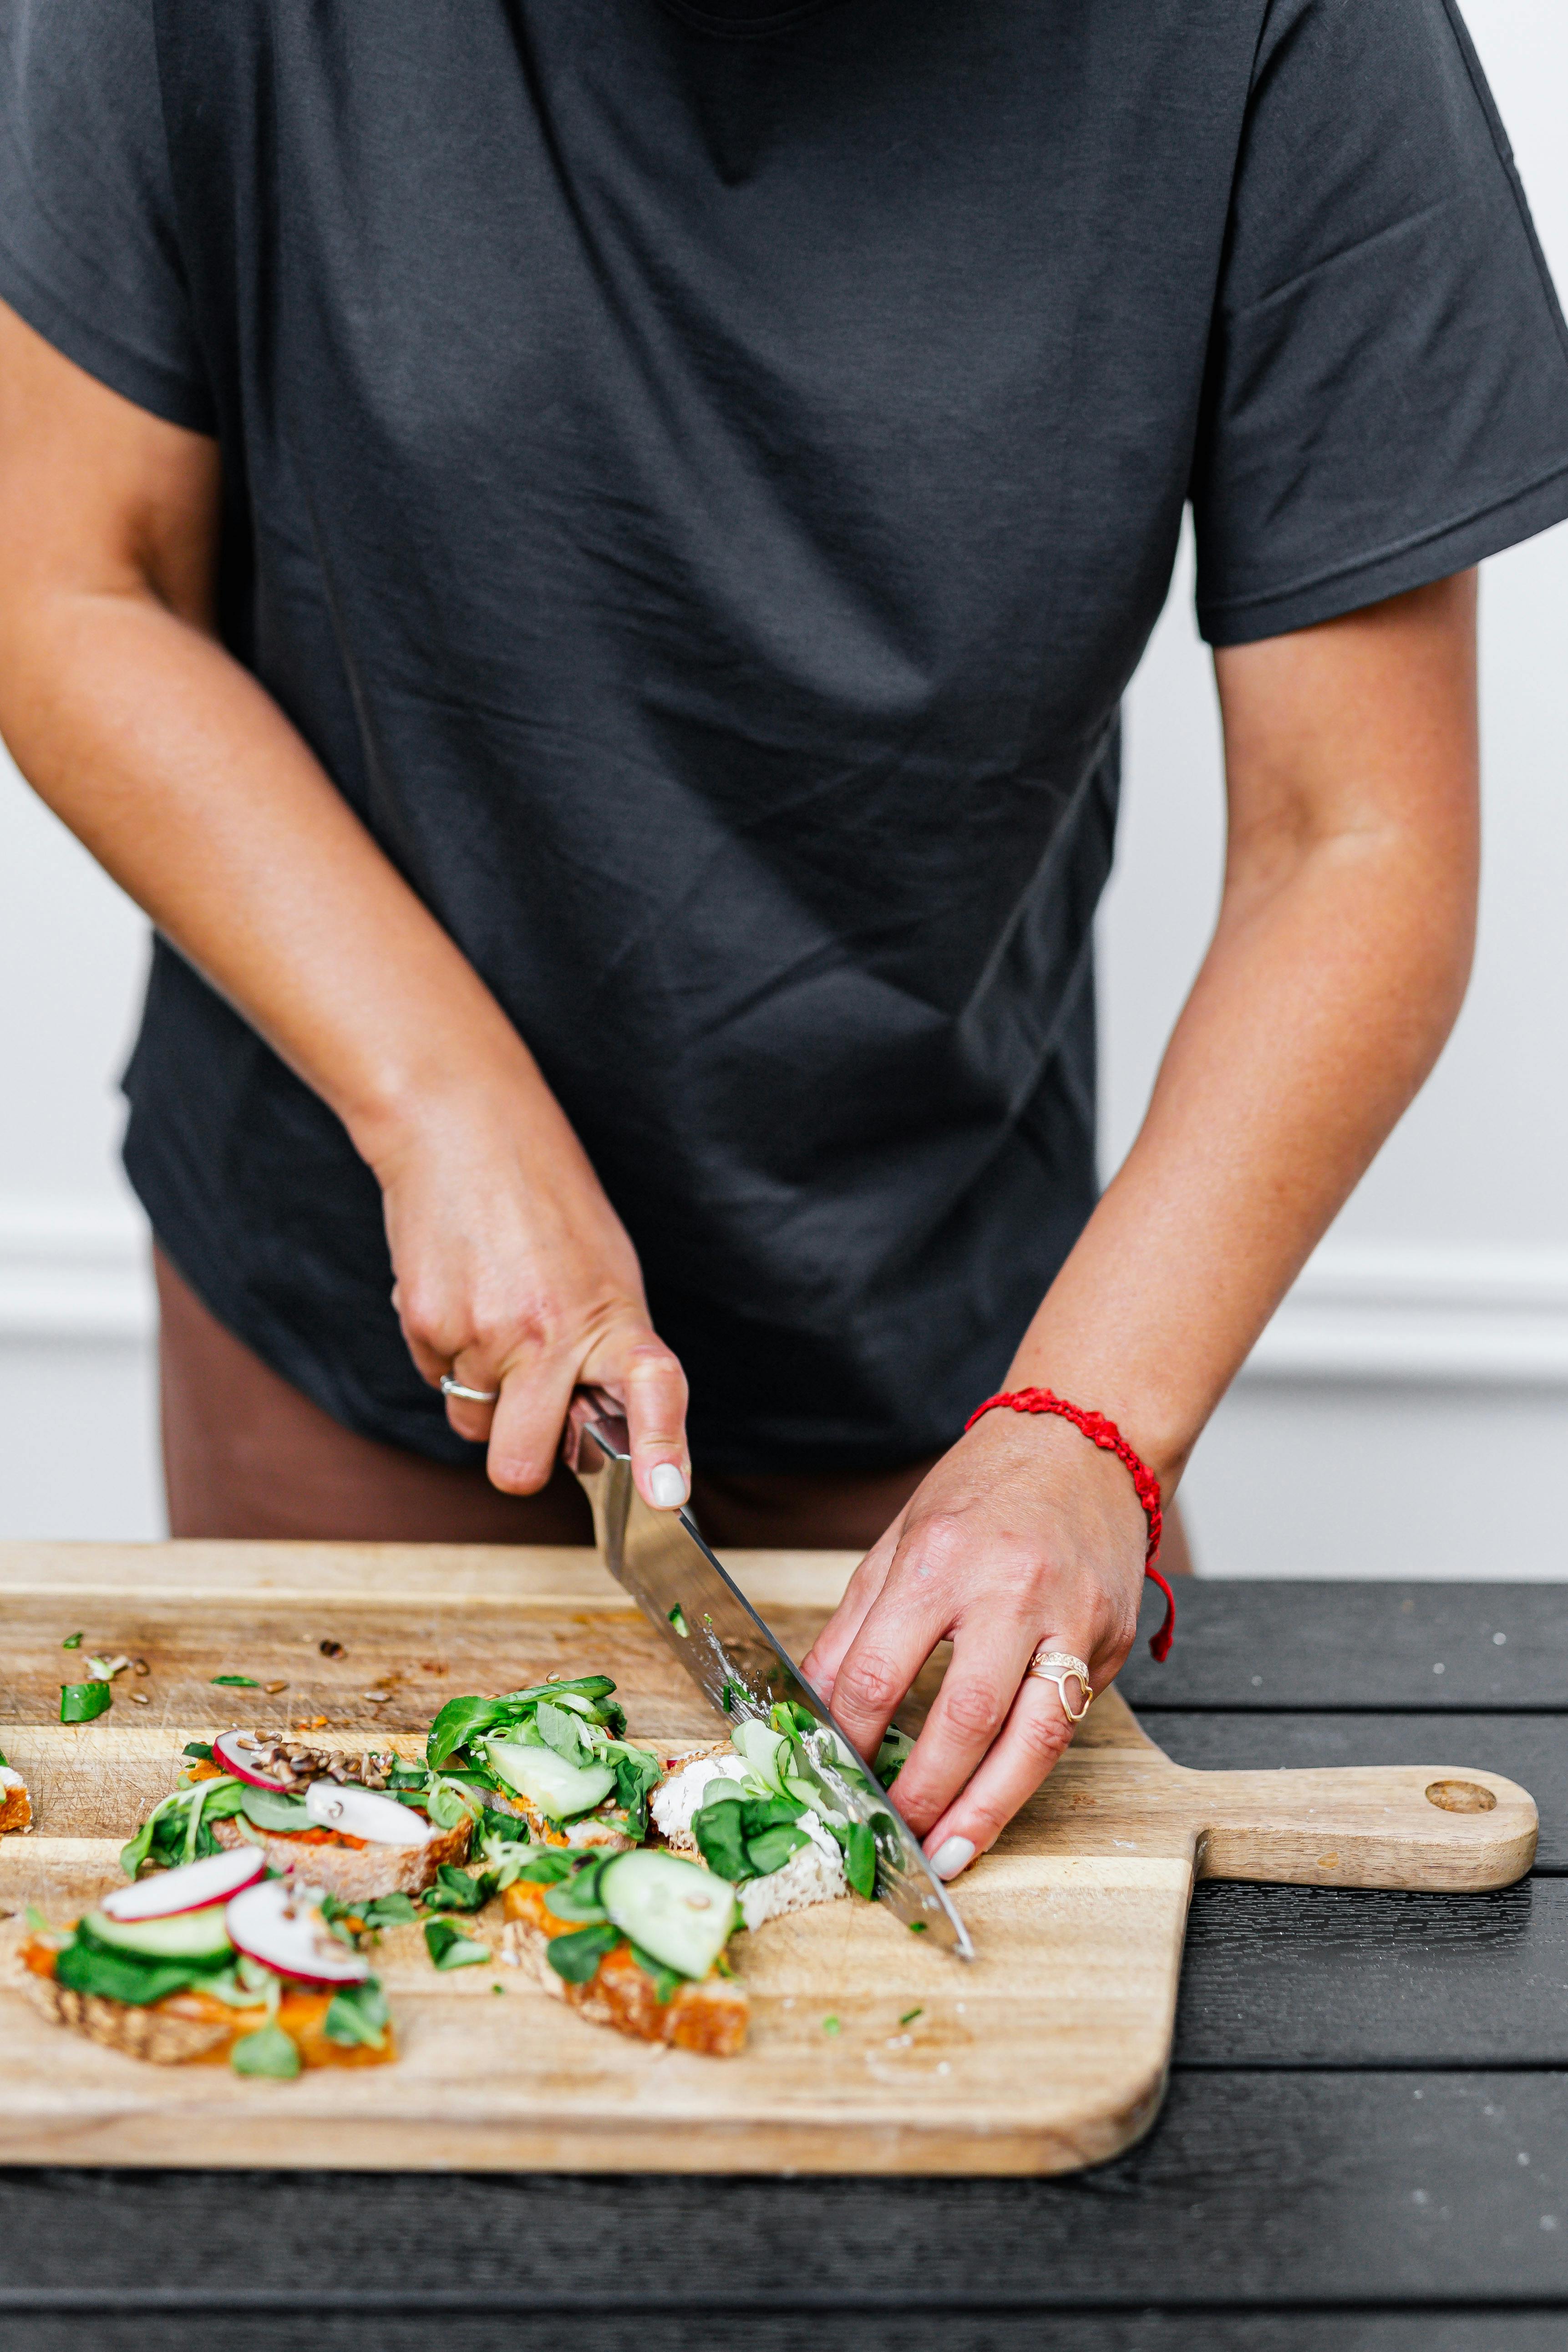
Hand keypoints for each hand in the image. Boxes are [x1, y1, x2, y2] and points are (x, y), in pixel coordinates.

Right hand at [372, 1072, 688, 1509]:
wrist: (461, 1126)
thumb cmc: (543, 1196)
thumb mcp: (605, 1267)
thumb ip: (604, 1347)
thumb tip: (593, 1418)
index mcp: (613, 1317)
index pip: (653, 1390)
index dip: (661, 1449)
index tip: (665, 1495)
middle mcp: (551, 1335)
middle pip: (519, 1464)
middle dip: (517, 1454)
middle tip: (525, 1406)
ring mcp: (484, 1333)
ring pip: (472, 1419)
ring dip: (479, 1382)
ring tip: (491, 1303)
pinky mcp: (426, 1322)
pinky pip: (434, 1375)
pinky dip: (444, 1346)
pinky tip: (459, 1287)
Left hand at [799, 1410, 1146, 1878]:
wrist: (1084, 1445)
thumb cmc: (983, 1491)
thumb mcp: (899, 1541)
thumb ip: (854, 1627)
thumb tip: (812, 1707)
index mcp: (940, 1559)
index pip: (878, 1672)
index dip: (848, 1739)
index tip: (830, 1777)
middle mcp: (1011, 1591)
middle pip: (963, 1719)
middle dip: (922, 1793)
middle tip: (890, 1838)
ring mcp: (1072, 1620)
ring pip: (1034, 1741)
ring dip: (987, 1811)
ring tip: (948, 1855)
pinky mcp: (1113, 1643)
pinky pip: (1068, 1723)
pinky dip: (1029, 1773)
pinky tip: (996, 1803)